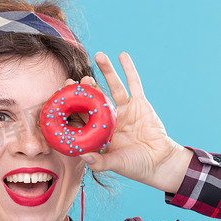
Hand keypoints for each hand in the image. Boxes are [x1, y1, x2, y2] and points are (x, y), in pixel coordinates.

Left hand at [79, 52, 192, 192]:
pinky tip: (122, 55)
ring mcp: (124, 108)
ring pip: (112, 86)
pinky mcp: (139, 103)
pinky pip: (134, 83)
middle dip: (84, 88)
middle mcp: (109, 117)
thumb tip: (80, 154)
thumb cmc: (134, 166)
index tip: (61, 96)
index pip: (81, 115)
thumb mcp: (114, 164)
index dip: (72, 106)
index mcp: (99, 131)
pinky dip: (128, 69)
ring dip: (106, 70)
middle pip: (94, 98)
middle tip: (73, 79)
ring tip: (99, 55)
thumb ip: (98, 161)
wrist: (160, 163)